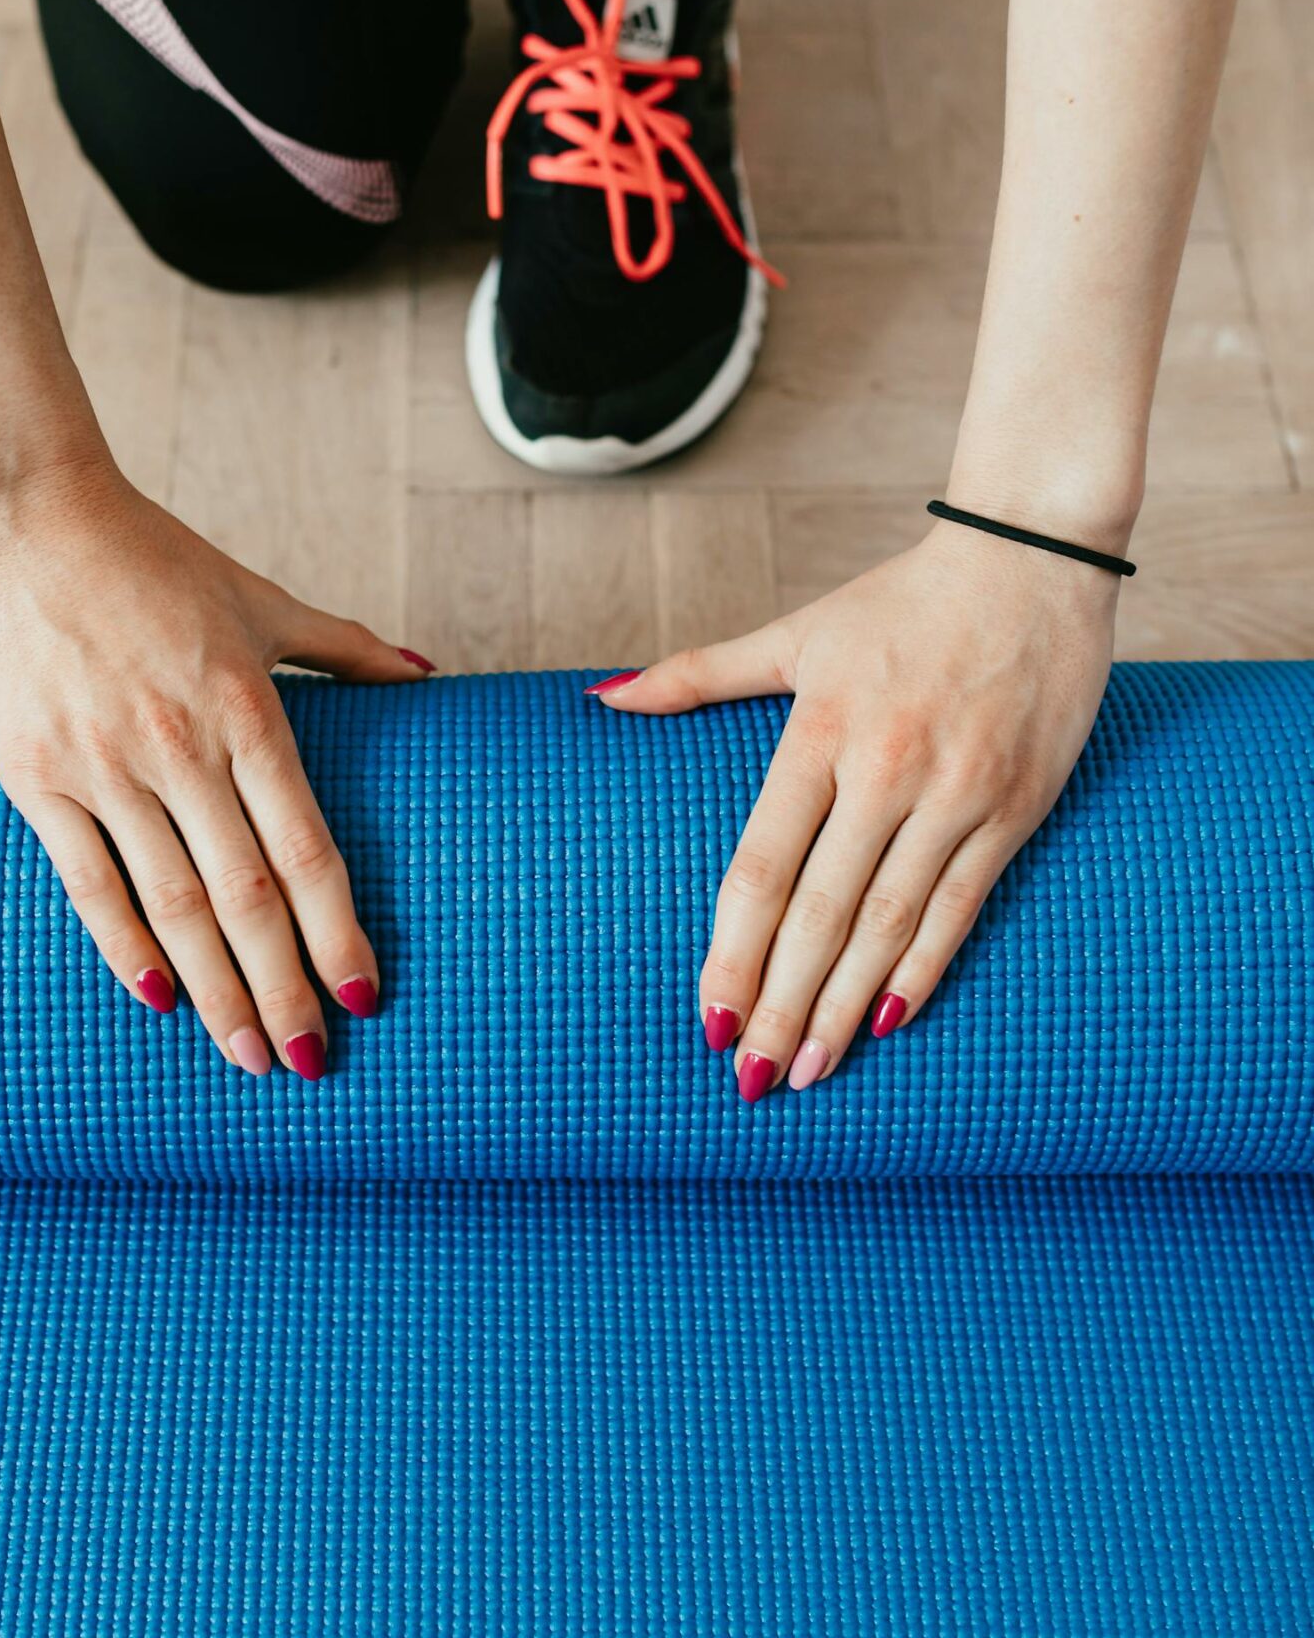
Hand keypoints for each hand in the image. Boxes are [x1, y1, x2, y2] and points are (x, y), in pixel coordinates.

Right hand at [0, 458, 430, 1076]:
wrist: (25, 514)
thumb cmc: (150, 557)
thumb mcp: (258, 599)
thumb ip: (343, 648)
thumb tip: (428, 676)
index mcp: (247, 709)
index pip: (306, 849)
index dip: (338, 931)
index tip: (364, 996)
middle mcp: (180, 747)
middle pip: (245, 897)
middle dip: (282, 988)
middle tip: (305, 1060)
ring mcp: (104, 766)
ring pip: (171, 904)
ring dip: (212, 989)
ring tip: (245, 1052)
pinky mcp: (35, 774)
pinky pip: (86, 880)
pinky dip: (122, 945)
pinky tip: (156, 998)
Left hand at [590, 524, 1117, 1093]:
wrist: (1034, 558)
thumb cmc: (903, 600)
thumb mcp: (797, 632)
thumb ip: (700, 674)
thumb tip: (603, 697)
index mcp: (822, 729)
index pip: (763, 866)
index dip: (732, 951)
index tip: (708, 1018)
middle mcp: (887, 769)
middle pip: (820, 913)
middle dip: (781, 1004)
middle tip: (751, 1078)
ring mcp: (956, 793)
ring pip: (890, 922)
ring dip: (846, 1005)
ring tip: (812, 1070)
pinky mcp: (1015, 808)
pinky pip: (963, 906)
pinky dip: (926, 968)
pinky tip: (891, 1021)